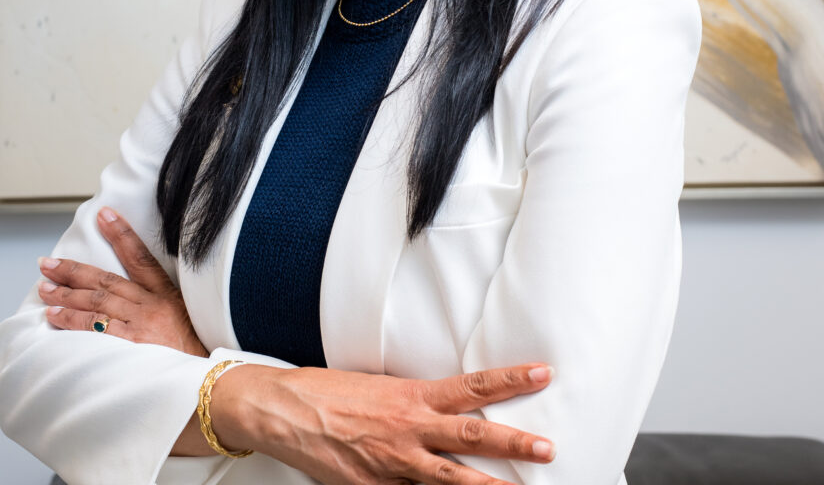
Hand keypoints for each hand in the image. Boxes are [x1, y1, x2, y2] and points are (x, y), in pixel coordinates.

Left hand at [37, 207, 207, 357]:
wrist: (209, 379)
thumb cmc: (195, 351)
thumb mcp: (187, 317)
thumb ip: (164, 305)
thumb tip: (136, 296)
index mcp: (166, 294)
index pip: (141, 257)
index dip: (122, 234)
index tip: (104, 215)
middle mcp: (151, 305)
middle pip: (107, 280)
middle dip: (74, 269)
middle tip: (48, 263)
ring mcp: (141, 325)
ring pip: (97, 301)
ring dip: (67, 293)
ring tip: (45, 287)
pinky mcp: (132, 345)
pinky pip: (96, 328)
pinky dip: (73, 319)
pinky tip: (56, 314)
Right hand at [205, 360, 555, 484]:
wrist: (287, 410)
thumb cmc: (332, 392)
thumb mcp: (383, 387)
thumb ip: (419, 403)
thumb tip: (450, 410)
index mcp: (413, 396)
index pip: (473, 385)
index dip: (510, 378)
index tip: (542, 372)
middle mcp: (410, 430)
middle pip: (472, 436)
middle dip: (513, 443)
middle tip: (547, 447)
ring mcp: (394, 466)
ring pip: (451, 481)